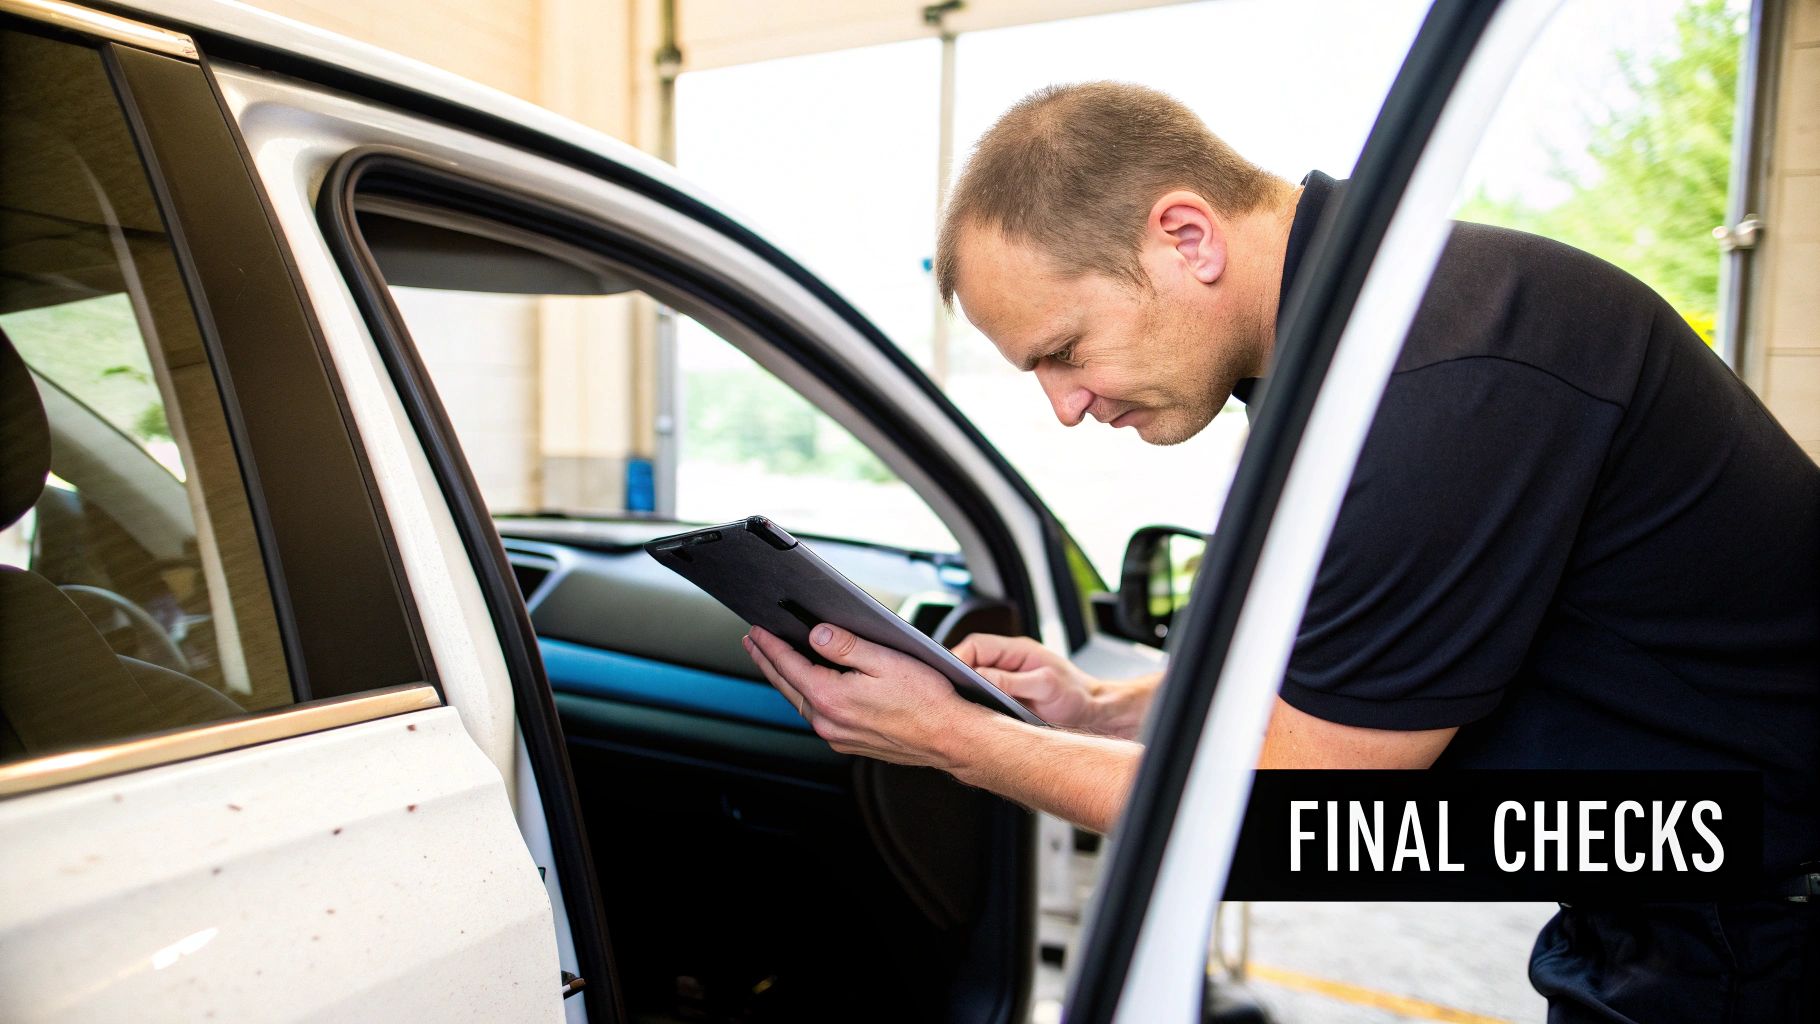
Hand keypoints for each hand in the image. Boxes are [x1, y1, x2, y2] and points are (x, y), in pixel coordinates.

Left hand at [743, 623, 991, 769]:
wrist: (949, 738)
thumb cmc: (926, 701)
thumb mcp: (885, 660)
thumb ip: (846, 646)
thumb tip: (816, 634)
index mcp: (832, 698)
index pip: (789, 665)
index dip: (770, 645)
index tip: (756, 629)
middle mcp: (829, 722)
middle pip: (786, 686)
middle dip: (767, 661)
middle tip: (753, 642)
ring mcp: (838, 736)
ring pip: (800, 703)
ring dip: (784, 680)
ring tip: (775, 661)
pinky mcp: (850, 743)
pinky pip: (817, 716)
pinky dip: (805, 697)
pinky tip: (809, 686)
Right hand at [950, 633, 1103, 730]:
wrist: (1094, 714)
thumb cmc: (1076, 696)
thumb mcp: (1046, 687)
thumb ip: (1013, 681)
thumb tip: (980, 677)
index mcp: (1015, 650)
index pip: (975, 645)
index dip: (957, 659)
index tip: (948, 678)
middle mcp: (1006, 662)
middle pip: (968, 661)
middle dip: (954, 677)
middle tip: (949, 697)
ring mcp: (1004, 680)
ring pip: (970, 680)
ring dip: (963, 693)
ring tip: (959, 710)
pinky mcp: (1004, 698)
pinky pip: (980, 697)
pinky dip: (973, 706)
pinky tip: (972, 719)